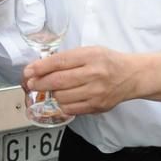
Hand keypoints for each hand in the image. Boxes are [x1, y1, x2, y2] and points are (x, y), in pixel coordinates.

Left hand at [22, 46, 136, 115]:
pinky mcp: (97, 106)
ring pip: (62, 97)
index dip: (40, 67)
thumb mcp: (89, 51)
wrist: (132, 76)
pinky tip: (61, 98)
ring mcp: (96, 92)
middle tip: (31, 84)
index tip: (28, 71)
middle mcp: (94, 74)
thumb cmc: (108, 61)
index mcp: (90, 56)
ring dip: (51, 94)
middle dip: (40, 83)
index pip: (60, 62)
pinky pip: (71, 109)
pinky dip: (62, 104)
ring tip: (49, 90)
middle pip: (58, 81)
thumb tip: (40, 67)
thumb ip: (68, 58)